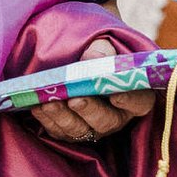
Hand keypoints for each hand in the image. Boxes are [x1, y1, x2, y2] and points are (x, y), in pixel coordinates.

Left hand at [28, 36, 156, 144]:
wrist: (74, 57)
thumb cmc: (94, 51)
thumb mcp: (103, 44)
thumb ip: (101, 49)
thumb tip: (92, 57)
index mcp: (132, 96)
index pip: (139, 102)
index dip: (130, 100)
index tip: (116, 95)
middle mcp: (115, 117)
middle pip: (106, 121)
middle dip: (89, 110)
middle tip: (75, 100)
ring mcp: (92, 127)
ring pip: (80, 130)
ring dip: (63, 117)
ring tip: (49, 103)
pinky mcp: (69, 132)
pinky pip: (58, 131)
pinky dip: (46, 119)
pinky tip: (37, 105)